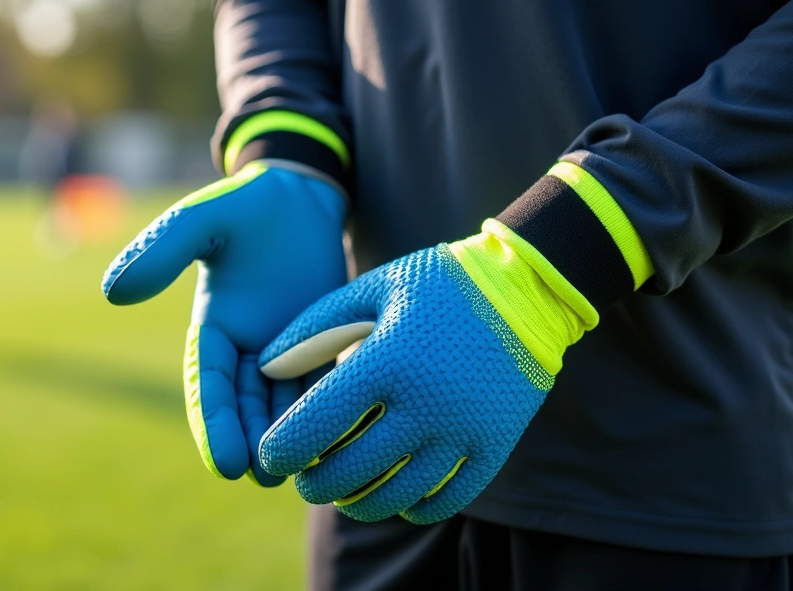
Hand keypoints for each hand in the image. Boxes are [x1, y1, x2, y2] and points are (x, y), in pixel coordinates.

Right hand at [102, 162, 346, 484]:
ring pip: (283, 405)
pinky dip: (328, 412)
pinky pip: (324, 385)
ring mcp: (284, 349)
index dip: (214, 425)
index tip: (225, 464)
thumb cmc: (248, 202)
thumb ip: (162, 250)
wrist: (301, 194)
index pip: (210, 386)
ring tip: (304, 470)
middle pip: (245, 408)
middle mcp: (246, 348)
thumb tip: (112, 292)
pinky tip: (344, 440)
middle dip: (252, 444)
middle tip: (265, 477)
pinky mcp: (321, 343)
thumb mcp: (202, 219)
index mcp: (213, 327)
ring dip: (288, 437)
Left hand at [257, 231, 586, 521]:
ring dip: (356, 502)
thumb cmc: (435, 284)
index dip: (281, 451)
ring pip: (393, 496)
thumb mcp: (370, 290)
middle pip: (348, 474)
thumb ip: (312, 330)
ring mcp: (462, 431)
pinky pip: (443, 501)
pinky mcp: (493, 447)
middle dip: (314, 484)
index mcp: (385, 362)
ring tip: (344, 489)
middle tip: (306, 477)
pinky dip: (410, 506)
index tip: (273, 454)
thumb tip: (264, 370)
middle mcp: (423, 405)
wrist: (527, 288)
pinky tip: (394, 493)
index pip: (313, 428)